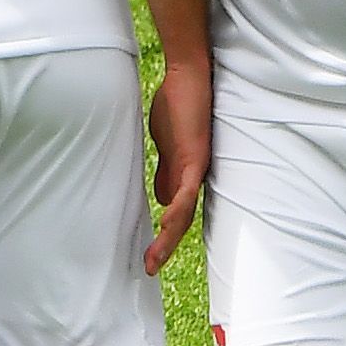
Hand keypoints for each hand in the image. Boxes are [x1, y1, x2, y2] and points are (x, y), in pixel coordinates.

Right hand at [143, 53, 209, 273]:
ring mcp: (197, 168)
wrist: (189, 76)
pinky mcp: (196, 156)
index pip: (177, 213)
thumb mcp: (165, 142)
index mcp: (187, 175)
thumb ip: (165, 168)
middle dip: (164, 246)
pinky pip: (187, 190)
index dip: (165, 236)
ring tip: (154, 259)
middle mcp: (196, 177)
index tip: (150, 257)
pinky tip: (165, 225)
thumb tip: (161, 198)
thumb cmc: (178, 103)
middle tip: (148, 268)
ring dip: (168, 238)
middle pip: (182, 220)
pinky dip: (177, 210)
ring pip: (185, 212)